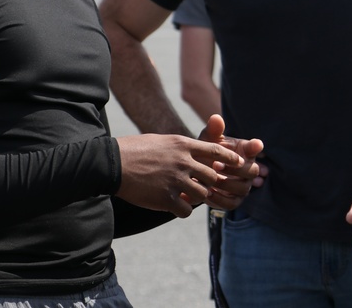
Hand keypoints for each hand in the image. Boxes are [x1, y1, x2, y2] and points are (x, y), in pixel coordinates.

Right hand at [115, 133, 244, 216]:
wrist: (113, 163)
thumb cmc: (136, 149)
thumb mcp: (163, 140)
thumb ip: (181, 147)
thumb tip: (195, 150)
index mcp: (183, 145)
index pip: (216, 150)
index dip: (230, 158)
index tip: (238, 164)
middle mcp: (183, 162)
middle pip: (212, 176)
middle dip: (210, 183)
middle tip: (205, 187)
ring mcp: (175, 180)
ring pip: (202, 195)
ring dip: (197, 198)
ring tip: (187, 197)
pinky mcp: (165, 198)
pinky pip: (186, 211)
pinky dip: (183, 211)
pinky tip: (175, 207)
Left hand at [198, 114, 263, 209]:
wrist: (195, 171)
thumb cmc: (205, 151)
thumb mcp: (207, 140)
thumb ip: (212, 130)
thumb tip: (216, 118)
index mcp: (245, 150)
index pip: (255, 147)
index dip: (254, 147)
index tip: (253, 145)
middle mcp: (248, 168)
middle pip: (253, 171)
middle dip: (235, 169)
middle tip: (216, 165)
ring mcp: (243, 185)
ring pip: (243, 189)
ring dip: (226, 185)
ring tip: (210, 179)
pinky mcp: (234, 200)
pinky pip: (232, 203)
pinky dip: (220, 199)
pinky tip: (207, 192)